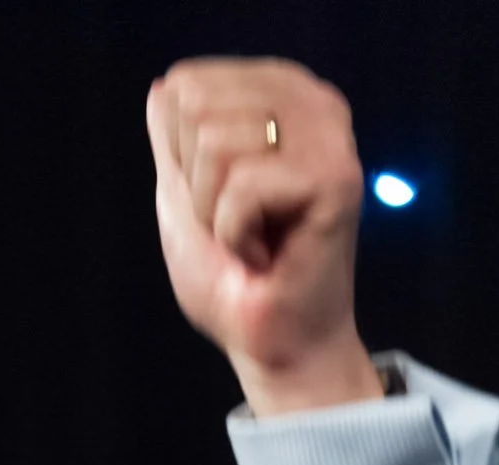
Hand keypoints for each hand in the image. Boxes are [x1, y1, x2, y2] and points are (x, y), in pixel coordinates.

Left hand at [148, 57, 382, 415]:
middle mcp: (313, 103)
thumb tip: (163, 87)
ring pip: (217, 144)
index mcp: (281, 96)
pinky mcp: (336, 177)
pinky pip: (242, 189)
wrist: (270, 343)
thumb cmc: (232, 280)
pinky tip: (266, 256)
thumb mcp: (184, 200)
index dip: (183, 158)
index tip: (221, 200)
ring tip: (252, 240)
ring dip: (216, 213)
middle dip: (198, 184)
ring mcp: (329, 136)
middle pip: (199, 108)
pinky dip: (236, 236)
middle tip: (236, 224)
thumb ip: (173, 143)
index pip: (188, 86)